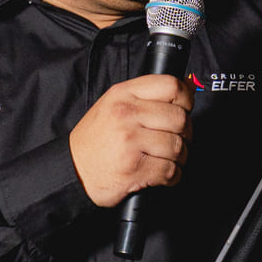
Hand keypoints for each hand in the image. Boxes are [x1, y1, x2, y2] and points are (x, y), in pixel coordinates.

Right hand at [68, 74, 193, 207]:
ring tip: (166, 158)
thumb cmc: (95, 140)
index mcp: (123, 94)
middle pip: (180, 118)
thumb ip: (147, 96)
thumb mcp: (113, 105)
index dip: (186, 99)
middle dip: (184, 133)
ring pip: (178, 147)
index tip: (185, 109)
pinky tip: (160, 173)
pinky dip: (172, 176)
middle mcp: (127, 114)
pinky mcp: (135, 169)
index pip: (171, 86)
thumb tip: (189, 86)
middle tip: (175, 139)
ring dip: (179, 157)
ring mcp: (130, 141)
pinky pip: (170, 171)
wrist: (73, 170)